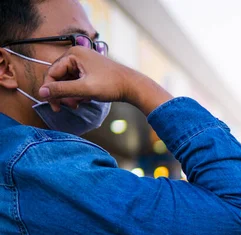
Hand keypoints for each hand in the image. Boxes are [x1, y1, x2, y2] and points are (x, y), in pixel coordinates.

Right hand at [39, 46, 171, 114]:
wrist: (133, 87)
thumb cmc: (112, 85)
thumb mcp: (85, 89)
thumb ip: (62, 90)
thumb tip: (41, 93)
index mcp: (73, 54)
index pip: (51, 73)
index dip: (50, 91)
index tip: (55, 106)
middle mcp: (77, 55)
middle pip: (58, 77)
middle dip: (62, 94)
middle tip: (69, 107)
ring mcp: (83, 62)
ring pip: (67, 81)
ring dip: (70, 95)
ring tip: (79, 104)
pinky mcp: (89, 70)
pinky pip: (76, 82)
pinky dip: (78, 93)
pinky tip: (86, 100)